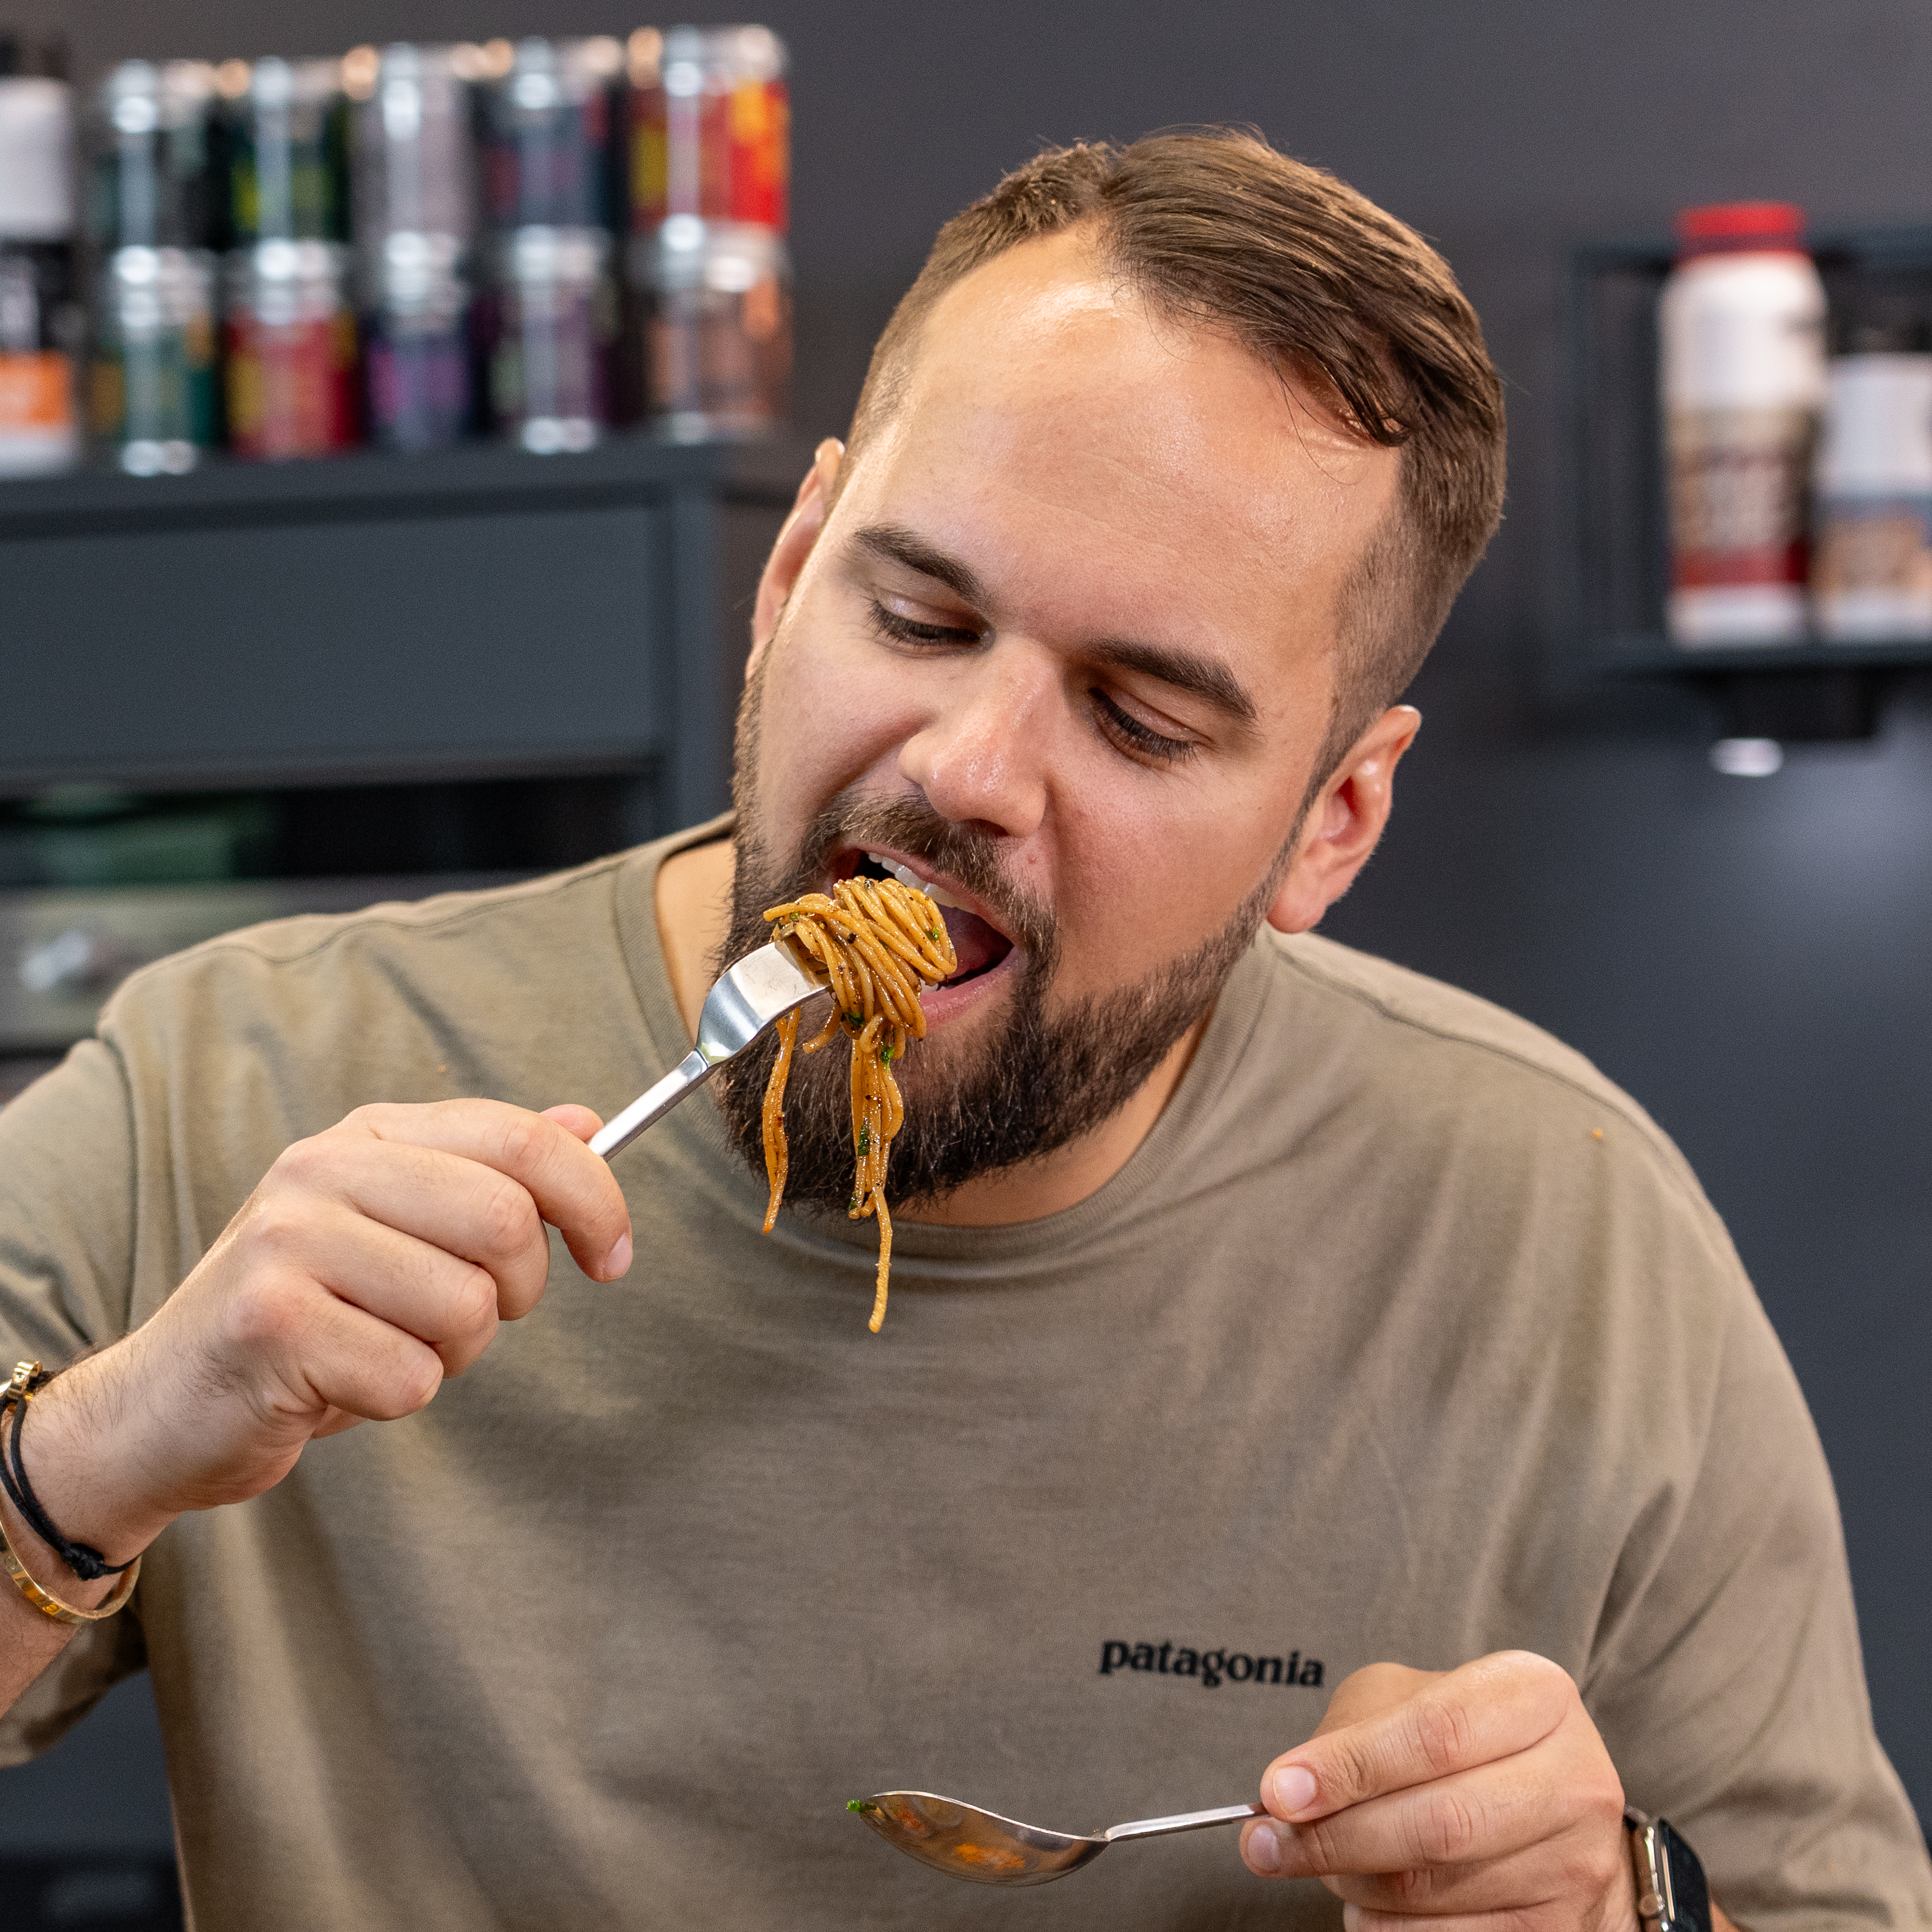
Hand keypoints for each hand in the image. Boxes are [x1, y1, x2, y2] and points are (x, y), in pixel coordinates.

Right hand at [17, 1101, 632, 1563]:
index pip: (523, 1140)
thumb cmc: (307, 1318)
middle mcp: (323, 1170)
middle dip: (515, 1294)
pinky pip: (411, 1376)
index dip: (594, 1199)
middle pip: (507, 1223)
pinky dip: (396, 1398)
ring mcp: (288, 1242)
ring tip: (383, 1350)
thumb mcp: (398, 1228)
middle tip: (464, 1320)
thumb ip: (488, 1173)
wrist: (165, 1406)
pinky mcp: (270, 1325)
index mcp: (368, 1136)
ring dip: (451, 1356)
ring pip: (465, 1307)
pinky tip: (339, 1385)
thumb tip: (585, 1121)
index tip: (614, 1256)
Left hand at [1241, 1651, 1635, 1931]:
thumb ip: (1351, 1736)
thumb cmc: (1461, 1738)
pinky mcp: (1563, 1928)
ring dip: (1356, 1886)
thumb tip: (1284, 1798)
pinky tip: (1368, 1904)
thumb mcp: (1408, 1700)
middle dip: (1336, 1839)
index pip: (1435, 1733)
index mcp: (1536, 1695)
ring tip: (1324, 1863)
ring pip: (1436, 1891)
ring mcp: (1577, 1861)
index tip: (1278, 1791)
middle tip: (1266, 1844)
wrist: (1554, 1805)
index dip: (1351, 1767)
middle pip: (1439, 1823)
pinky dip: (1388, 1928)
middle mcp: (1574, 1778)